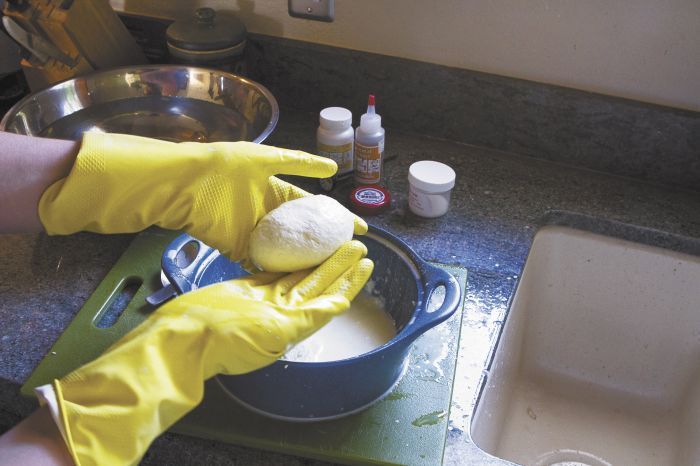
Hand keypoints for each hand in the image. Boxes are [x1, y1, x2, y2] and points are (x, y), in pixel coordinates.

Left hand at [38, 132, 367, 258]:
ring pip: (286, 250)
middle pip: (303, 233)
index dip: (334, 217)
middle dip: (325, 244)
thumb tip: (332, 168)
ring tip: (331, 273)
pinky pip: (261, 262)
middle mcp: (268, 214)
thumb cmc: (224, 165)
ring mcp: (254, 233)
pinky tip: (299, 281)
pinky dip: (276, 271)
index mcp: (275, 191)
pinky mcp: (237, 248)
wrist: (184, 183)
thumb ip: (298, 163)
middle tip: (352, 256)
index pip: (312, 207)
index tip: (359, 229)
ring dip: (305, 261)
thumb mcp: (265, 158)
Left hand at [51, 240, 372, 465]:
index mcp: (266, 296)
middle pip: (315, 282)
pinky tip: (345, 298)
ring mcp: (281, 319)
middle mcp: (277, 307)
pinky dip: (329, 307)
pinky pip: (310, 316)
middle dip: (339, 267)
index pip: (301, 276)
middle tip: (361, 251)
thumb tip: (265, 281)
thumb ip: (256, 288)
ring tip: (362, 259)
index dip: (320, 264)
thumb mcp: (232, 300)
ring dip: (341, 278)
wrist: (185, 344)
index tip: (335, 252)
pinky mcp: (279, 331)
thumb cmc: (201, 323)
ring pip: (318, 294)